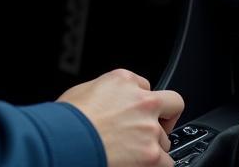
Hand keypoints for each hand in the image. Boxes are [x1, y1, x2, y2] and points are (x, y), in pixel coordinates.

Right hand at [59, 70, 183, 166]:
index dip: (139, 100)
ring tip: (132, 151)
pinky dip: (156, 164)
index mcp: (123, 80)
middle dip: (164, 116)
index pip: (145, 86)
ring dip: (153, 145)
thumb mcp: (85, 90)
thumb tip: (107, 104)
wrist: (67, 140)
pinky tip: (141, 163)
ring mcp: (149, 128)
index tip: (135, 111)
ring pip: (165, 138)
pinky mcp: (151, 154)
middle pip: (171, 104)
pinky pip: (167, 162)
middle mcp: (141, 101)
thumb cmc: (69, 119)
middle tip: (152, 128)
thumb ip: (106, 93)